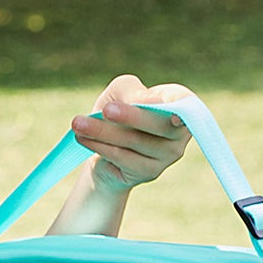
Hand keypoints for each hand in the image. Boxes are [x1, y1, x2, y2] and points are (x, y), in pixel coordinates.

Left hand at [71, 77, 194, 192]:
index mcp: (180, 103)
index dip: (180, 106)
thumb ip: (131, 91)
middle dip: (131, 116)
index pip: (185, 102)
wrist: (105, 148)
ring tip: (78, 123)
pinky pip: (124, 157)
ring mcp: (168, 155)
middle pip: (160, 124)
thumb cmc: (117, 113)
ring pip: (136, 141)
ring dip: (103, 131)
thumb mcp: (121, 92)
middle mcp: (180, 131)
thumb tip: (138, 103)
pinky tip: (82, 138)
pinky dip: (100, 146)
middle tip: (106, 109)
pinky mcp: (151, 171)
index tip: (173, 113)